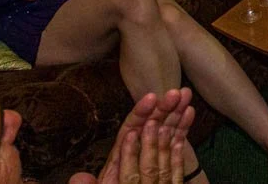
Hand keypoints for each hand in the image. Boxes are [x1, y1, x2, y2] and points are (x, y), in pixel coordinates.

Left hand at [76, 102, 197, 183]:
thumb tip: (78, 178)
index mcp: (119, 157)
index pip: (130, 129)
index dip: (140, 112)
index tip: (151, 98)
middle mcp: (134, 149)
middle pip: (150, 124)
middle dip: (164, 107)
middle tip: (177, 92)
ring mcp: (149, 153)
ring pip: (164, 129)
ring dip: (176, 112)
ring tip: (186, 94)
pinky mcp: (163, 162)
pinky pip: (174, 143)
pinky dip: (182, 128)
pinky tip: (189, 112)